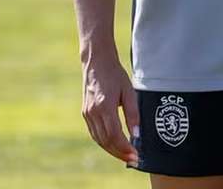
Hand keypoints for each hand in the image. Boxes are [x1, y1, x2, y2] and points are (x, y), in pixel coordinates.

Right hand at [81, 51, 140, 165]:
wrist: (96, 62)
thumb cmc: (115, 74)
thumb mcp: (128, 91)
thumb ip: (133, 114)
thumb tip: (136, 135)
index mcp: (105, 106)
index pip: (115, 135)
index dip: (125, 148)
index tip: (136, 155)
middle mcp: (93, 112)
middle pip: (106, 141)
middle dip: (120, 153)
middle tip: (133, 160)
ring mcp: (87, 113)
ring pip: (99, 140)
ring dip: (112, 150)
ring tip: (125, 156)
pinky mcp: (85, 113)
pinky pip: (94, 133)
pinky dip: (104, 142)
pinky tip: (114, 145)